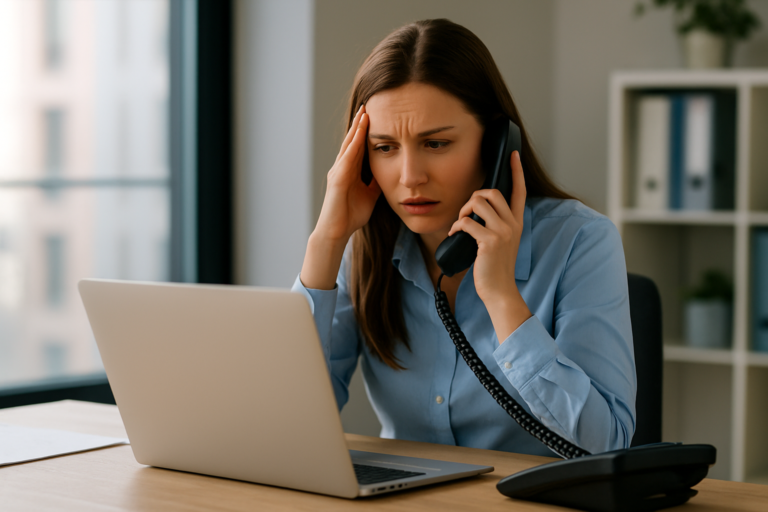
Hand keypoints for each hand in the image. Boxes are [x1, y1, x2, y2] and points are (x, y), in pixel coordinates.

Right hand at [314, 105, 380, 243]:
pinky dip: (353, 145)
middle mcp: (341, 168)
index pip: (358, 147)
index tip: (374, 115)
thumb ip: (375, 183)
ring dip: (356, 129)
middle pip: (351, 141)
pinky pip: (347, 158)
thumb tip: (387, 174)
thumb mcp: (370, 196)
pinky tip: (359, 134)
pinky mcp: (337, 180)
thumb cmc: (351, 216)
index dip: (365, 131)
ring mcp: (338, 172)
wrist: (337, 232)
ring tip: (363, 112)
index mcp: (349, 171)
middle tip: (367, 104)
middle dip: (359, 123)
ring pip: (348, 145)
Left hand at [447, 151, 530, 341]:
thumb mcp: (501, 243)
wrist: (499, 291)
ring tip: (460, 225)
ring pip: (478, 202)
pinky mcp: (489, 242)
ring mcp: (502, 233)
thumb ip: (495, 225)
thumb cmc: (495, 268)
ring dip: (463, 210)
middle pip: (492, 192)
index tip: (513, 154)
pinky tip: (455, 235)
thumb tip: (476, 211)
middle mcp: (512, 225)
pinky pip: (467, 222)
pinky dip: (456, 227)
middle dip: (473, 197)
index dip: (516, 171)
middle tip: (466, 212)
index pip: (520, 191)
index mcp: (516, 223)